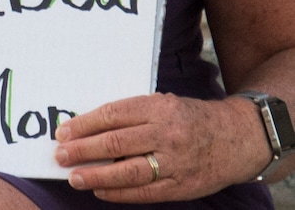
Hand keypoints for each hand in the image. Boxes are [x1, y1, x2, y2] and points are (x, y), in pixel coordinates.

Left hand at [54, 93, 270, 202]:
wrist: (235, 138)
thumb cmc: (189, 117)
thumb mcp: (163, 103)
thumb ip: (133, 114)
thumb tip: (90, 127)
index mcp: (158, 107)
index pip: (113, 114)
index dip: (86, 124)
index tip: (64, 131)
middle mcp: (166, 133)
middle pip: (116, 142)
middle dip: (84, 150)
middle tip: (61, 155)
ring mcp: (175, 162)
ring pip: (128, 171)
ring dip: (96, 174)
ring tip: (74, 177)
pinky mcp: (182, 187)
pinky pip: (145, 193)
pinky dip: (119, 192)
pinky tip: (100, 189)